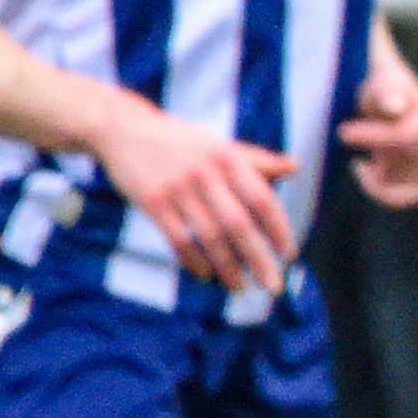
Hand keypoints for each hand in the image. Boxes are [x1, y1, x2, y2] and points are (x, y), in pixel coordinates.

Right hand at [88, 98, 296, 292]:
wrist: (124, 129)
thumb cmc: (181, 142)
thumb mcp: (218, 144)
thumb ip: (255, 160)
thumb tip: (294, 167)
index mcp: (228, 157)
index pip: (261, 199)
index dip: (278, 229)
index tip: (289, 255)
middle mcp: (205, 173)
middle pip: (239, 224)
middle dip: (259, 259)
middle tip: (274, 286)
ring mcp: (178, 188)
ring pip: (210, 236)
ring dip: (228, 267)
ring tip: (241, 288)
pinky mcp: (152, 201)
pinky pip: (178, 239)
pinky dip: (194, 260)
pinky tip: (206, 275)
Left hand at [339, 55, 417, 207]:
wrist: (396, 105)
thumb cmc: (384, 91)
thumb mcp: (382, 84)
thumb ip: (387, 93)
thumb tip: (395, 106)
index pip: (403, 137)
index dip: (371, 137)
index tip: (343, 132)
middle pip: (398, 160)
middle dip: (372, 149)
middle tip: (350, 135)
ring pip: (395, 181)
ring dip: (374, 167)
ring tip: (366, 149)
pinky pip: (402, 199)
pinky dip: (380, 189)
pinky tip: (367, 171)